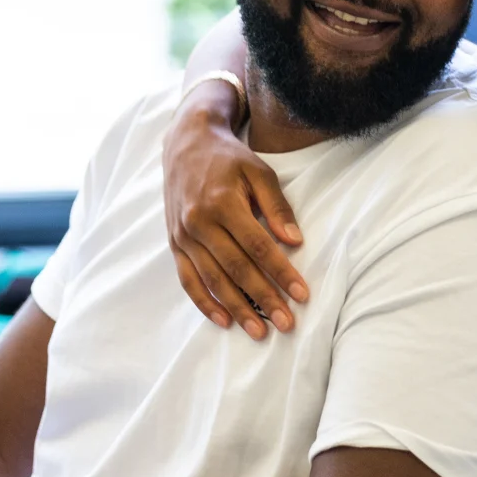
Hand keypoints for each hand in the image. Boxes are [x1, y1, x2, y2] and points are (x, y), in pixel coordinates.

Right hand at [163, 93, 308, 338]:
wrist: (186, 144)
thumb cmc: (229, 159)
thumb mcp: (259, 172)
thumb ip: (277, 207)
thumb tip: (295, 242)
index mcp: (222, 203)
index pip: (259, 246)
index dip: (281, 273)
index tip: (302, 295)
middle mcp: (198, 222)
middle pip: (236, 269)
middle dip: (263, 299)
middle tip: (286, 323)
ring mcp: (183, 236)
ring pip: (212, 280)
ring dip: (237, 308)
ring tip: (259, 331)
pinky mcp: (174, 244)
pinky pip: (188, 280)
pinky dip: (204, 303)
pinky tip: (224, 320)